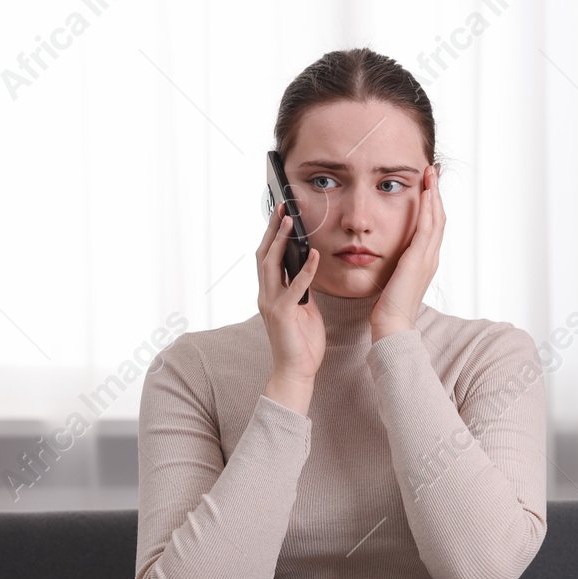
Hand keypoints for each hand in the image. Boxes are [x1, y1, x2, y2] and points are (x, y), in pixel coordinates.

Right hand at [257, 199, 323, 385]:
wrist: (297, 371)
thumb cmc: (302, 342)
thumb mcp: (304, 308)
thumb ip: (302, 289)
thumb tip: (309, 268)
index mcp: (270, 293)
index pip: (268, 257)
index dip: (273, 234)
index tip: (281, 214)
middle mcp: (265, 295)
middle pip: (264, 254)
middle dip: (272, 229)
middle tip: (281, 206)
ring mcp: (270, 304)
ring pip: (271, 264)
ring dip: (281, 241)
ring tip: (290, 222)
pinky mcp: (282, 314)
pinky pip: (294, 286)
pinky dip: (304, 269)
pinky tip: (313, 255)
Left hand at [372, 163, 443, 341]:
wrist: (392, 325)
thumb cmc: (387, 307)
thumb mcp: (392, 278)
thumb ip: (394, 263)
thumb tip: (386, 251)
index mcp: (425, 261)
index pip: (433, 226)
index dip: (433, 204)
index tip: (429, 184)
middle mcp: (431, 257)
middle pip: (439, 218)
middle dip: (437, 193)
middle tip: (434, 171)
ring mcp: (428, 258)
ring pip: (437, 219)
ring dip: (434, 194)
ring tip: (431, 174)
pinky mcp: (418, 260)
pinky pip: (427, 229)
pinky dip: (428, 209)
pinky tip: (425, 193)